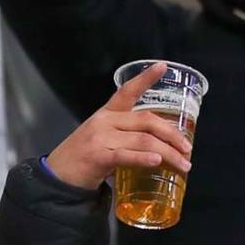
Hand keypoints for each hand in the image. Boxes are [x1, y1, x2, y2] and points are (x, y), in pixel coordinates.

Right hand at [46, 62, 193, 188]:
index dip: (146, 78)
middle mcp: (104, 121)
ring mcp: (100, 138)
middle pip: (146, 120)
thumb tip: (162, 144)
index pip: (127, 91)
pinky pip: (126, 155)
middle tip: (188, 148)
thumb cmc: (84, 158)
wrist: (56, 178)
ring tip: (183, 164)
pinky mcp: (97, 156)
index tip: (163, 66)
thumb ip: (128, 136)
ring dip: (168, 153)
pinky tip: (157, 161)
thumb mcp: (104, 138)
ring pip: (143, 140)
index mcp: (107, 113)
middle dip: (172, 134)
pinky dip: (144, 158)